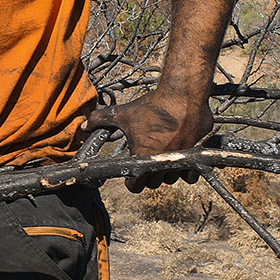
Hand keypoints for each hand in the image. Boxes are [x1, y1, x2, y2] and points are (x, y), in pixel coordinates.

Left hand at [75, 89, 215, 190]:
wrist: (183, 94)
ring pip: (171, 179)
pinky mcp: (196, 156)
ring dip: (165, 174)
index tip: (132, 176)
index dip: (131, 182)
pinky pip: (191, 177)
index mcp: (142, 157)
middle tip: (146, 164)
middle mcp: (161, 162)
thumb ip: (101, 120)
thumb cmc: (153, 105)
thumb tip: (83, 126)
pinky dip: (186, 173)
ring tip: (162, 160)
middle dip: (148, 177)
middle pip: (153, 184)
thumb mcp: (123, 113)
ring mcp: (180, 160)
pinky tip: (180, 162)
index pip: (135, 185)